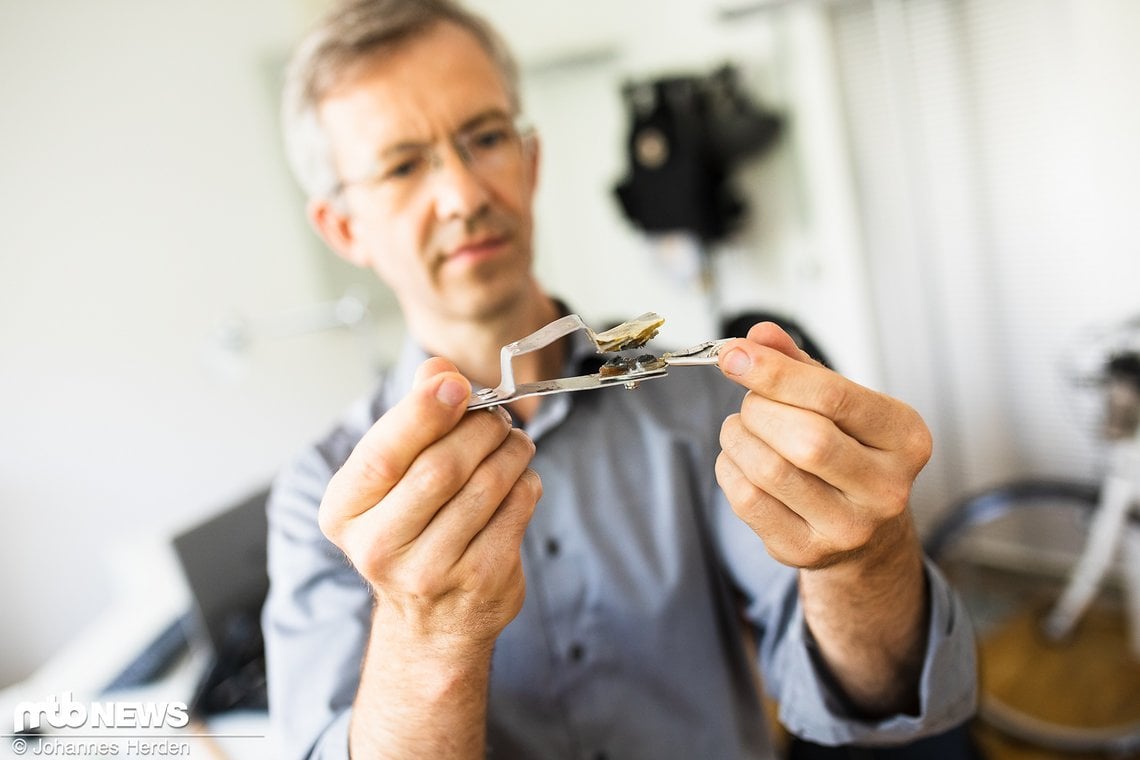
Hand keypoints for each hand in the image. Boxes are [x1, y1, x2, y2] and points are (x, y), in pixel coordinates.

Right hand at [318, 357, 541, 649]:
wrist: (430, 622)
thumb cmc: (411, 530)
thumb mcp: (392, 477)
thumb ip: (413, 416)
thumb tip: (438, 369)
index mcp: (345, 512)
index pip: (383, 454)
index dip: (424, 412)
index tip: (458, 384)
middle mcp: (378, 548)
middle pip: (442, 467)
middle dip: (480, 429)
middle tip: (496, 418)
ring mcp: (430, 571)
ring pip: (487, 485)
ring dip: (511, 451)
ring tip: (514, 443)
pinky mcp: (480, 581)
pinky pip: (517, 509)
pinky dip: (526, 483)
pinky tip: (519, 480)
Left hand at [714, 322, 932, 569]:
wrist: (865, 533)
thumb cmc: (849, 453)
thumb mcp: (840, 404)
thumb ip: (800, 366)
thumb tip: (759, 337)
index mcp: (905, 438)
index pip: (835, 397)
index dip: (776, 372)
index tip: (734, 354)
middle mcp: (886, 488)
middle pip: (805, 439)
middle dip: (759, 409)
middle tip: (751, 402)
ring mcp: (848, 528)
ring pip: (769, 470)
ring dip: (738, 437)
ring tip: (743, 428)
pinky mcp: (806, 551)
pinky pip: (747, 500)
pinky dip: (729, 468)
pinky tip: (741, 459)